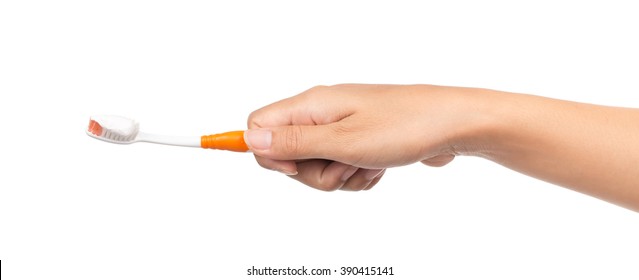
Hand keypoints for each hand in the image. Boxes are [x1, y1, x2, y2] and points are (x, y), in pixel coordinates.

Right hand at [245, 84, 486, 190]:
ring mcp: (341, 129)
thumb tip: (249, 138)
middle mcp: (322, 114)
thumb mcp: (343, 140)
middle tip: (344, 163)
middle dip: (312, 172)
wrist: (454, 125)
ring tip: (368, 163)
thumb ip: (293, 142)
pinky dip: (357, 176)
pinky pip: (341, 171)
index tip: (296, 167)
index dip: (268, 154)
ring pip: (316, 168)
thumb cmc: (403, 127)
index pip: (259, 126)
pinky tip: (379, 166)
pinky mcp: (359, 143)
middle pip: (287, 155)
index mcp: (312, 105)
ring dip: (340, 176)